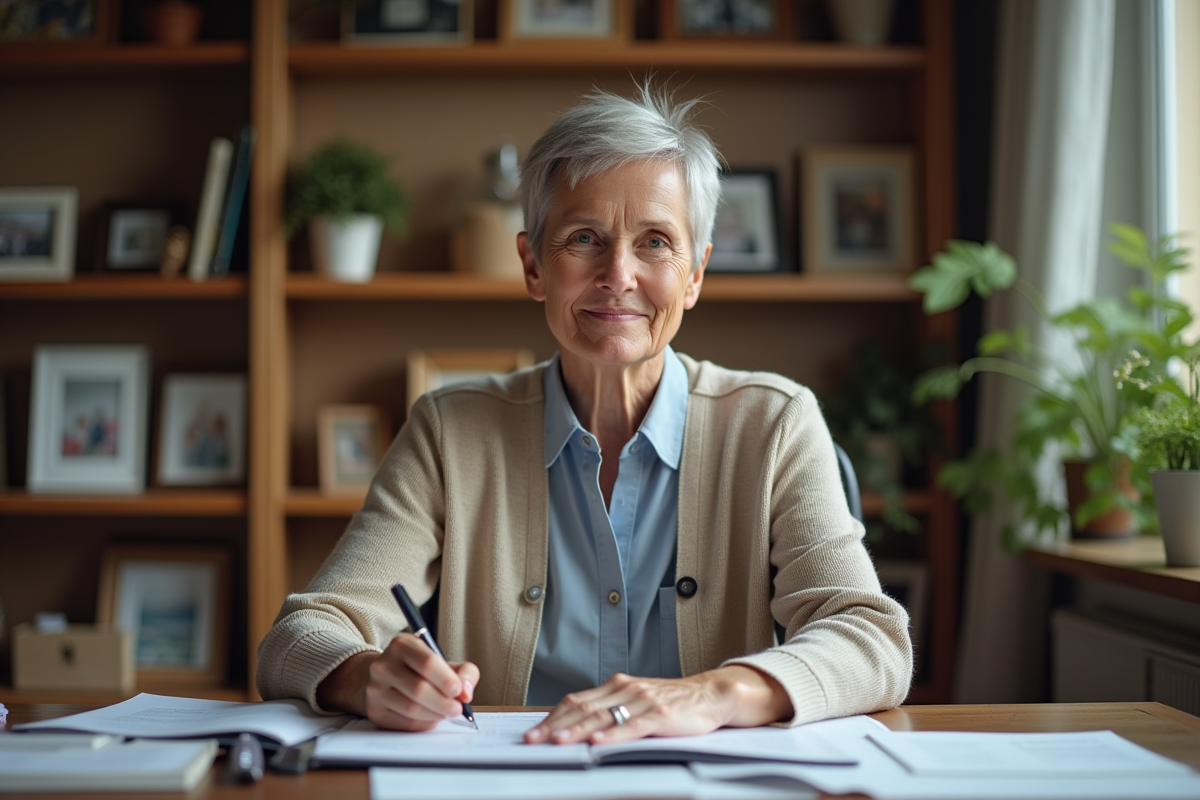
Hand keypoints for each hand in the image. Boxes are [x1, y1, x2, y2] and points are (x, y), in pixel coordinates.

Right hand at [317, 634, 478, 730]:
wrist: (388, 678)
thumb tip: (466, 693)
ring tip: (445, 713)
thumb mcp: (443, 662)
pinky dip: (423, 724)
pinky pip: (403, 723)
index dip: (446, 680)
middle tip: (457, 709)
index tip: (459, 691)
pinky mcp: (374, 710)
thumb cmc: (421, 670)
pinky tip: (430, 718)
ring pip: (411, 708)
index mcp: (402, 645)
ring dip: (435, 715)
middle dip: (443, 702)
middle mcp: (383, 665)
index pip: (427, 663)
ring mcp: (375, 689)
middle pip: (418, 689)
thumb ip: (464, 672)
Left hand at [523, 665, 791, 744]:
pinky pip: (632, 726)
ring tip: (557, 742)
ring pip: (603, 717)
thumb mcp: (636, 700)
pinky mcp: (660, 714)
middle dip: (555, 726)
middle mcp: (625, 689)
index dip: (552, 717)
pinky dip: (613, 736)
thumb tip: (577, 725)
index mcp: (616, 685)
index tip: (533, 733)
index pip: (576, 701)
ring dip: (577, 731)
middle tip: (533, 741)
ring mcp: (643, 701)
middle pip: (583, 709)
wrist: (710, 694)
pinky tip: (599, 743)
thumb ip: (610, 708)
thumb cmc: (671, 701)